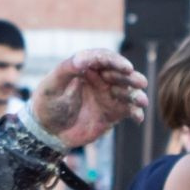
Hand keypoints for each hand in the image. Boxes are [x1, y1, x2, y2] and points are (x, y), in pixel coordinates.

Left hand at [29, 49, 147, 148]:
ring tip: (142, 101)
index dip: (116, 62)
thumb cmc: (47, 104)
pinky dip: (135, 112)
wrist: (47, 132)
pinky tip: (138, 117)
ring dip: (136, 95)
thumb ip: (67, 69)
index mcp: (86, 67)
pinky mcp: (112, 113)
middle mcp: (100, 79)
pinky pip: (127, 110)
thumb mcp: (52, 85)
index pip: (104, 59)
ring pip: (127, 92)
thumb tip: (83, 57)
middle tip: (140, 82)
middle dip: (131, 78)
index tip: (126, 67)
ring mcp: (107, 96)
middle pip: (119, 74)